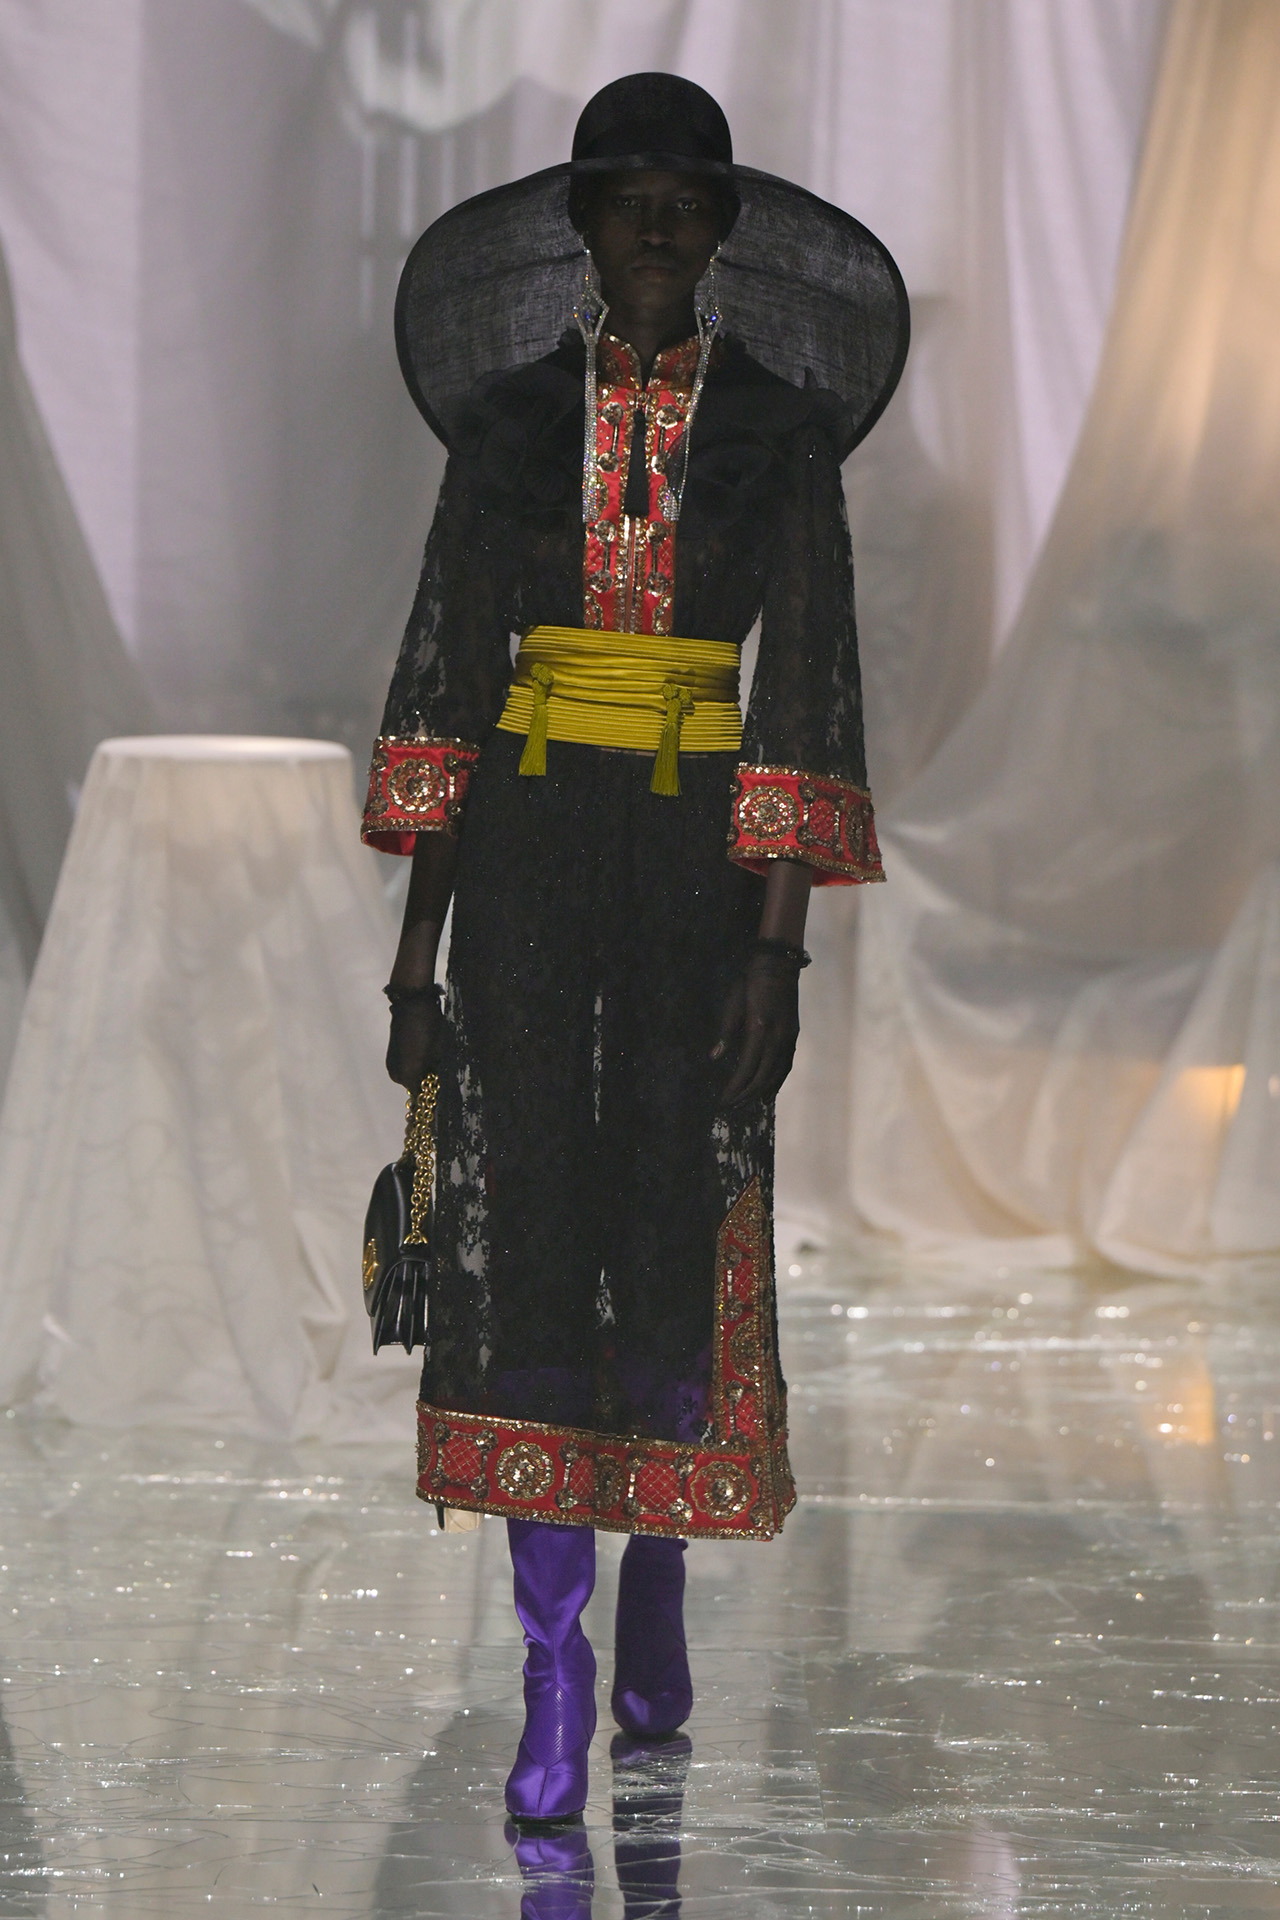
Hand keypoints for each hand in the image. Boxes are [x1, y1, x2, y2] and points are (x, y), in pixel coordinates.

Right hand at [385, 989, 443, 1088]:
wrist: (412, 1004)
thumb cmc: (431, 1028)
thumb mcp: (440, 1052)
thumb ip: (437, 1072)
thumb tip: (437, 1082)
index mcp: (408, 1076)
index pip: (422, 1095)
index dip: (433, 1095)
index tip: (443, 1094)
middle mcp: (396, 1075)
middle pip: (414, 1087)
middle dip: (427, 1084)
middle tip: (440, 1075)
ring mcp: (392, 1065)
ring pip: (409, 1077)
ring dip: (420, 1074)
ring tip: (434, 1063)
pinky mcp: (391, 1056)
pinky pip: (404, 1068)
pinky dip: (413, 1066)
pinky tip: (424, 1056)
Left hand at [712, 950, 800, 1107]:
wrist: (778, 965)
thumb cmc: (750, 982)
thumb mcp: (733, 1004)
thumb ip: (726, 1032)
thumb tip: (715, 1057)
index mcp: (759, 1029)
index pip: (747, 1068)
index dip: (735, 1088)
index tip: (724, 1100)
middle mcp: (777, 1037)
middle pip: (763, 1076)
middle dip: (746, 1094)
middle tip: (731, 1106)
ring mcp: (789, 1037)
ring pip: (777, 1073)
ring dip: (761, 1091)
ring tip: (747, 1104)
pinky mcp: (793, 1035)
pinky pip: (786, 1065)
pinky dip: (777, 1080)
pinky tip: (769, 1091)